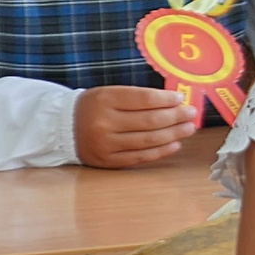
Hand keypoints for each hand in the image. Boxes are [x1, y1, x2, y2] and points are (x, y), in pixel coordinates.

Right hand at [74, 85, 200, 167]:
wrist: (63, 127)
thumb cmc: (94, 106)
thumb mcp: (110, 93)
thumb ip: (138, 97)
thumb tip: (174, 101)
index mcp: (105, 100)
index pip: (143, 99)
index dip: (166, 100)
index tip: (181, 99)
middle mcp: (105, 123)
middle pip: (149, 121)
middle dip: (175, 117)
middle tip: (191, 114)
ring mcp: (106, 144)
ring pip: (148, 140)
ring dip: (173, 134)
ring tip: (188, 128)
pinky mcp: (108, 161)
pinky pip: (140, 157)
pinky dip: (160, 151)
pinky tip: (174, 144)